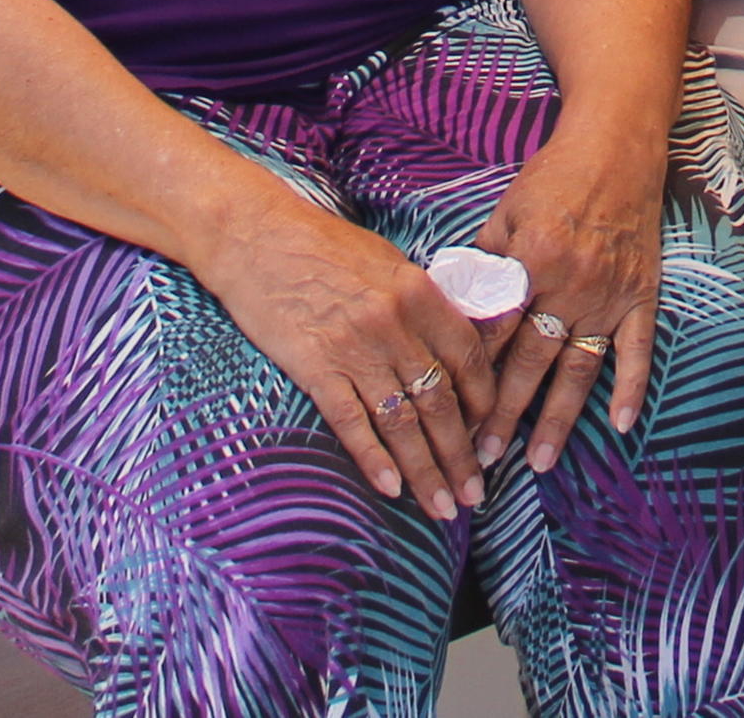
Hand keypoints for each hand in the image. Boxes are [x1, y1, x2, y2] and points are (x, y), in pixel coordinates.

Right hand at [196, 191, 498, 522]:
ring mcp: (355, 350)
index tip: (488, 437)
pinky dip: (374, 459)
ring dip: (425, 471)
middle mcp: (394, 325)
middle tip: (474, 495)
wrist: (255, 237)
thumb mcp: (387, 264)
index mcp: (419, 294)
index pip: (468, 361)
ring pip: (403, 423)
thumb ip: (421, 307)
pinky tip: (390, 489)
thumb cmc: (322, 246)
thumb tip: (452, 352)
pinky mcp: (315, 368)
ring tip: (442, 507)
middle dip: (460, 456)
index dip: (484, 406)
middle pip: (440, 403)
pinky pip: (353, 424)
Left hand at [466, 129, 664, 474]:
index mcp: (530, 262)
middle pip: (531, 362)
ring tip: (540, 462)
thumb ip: (482, 265)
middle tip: (483, 459)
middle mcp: (570, 285)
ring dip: (558, 418)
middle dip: (505, 414)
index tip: (450, 414)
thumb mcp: (504, 212)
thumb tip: (453, 313)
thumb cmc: (553, 177)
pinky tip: (619, 426)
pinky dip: (631, 388)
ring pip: (579, 369)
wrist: (618, 147)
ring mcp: (610, 295)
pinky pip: (637, 350)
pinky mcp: (640, 295)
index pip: (494, 334)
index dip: (471, 377)